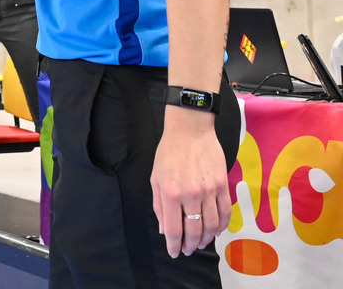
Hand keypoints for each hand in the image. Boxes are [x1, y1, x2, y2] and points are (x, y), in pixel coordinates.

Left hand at [152, 110, 231, 257]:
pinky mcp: (223, 186)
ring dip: (207, 239)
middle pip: (194, 231)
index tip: (174, 252)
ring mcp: (210, 191)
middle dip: (191, 245)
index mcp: (170, 192)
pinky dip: (222, 226)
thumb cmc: (169, 153)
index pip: (173, 229)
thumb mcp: (156, 178)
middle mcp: (191, 194)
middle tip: (188, 250)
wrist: (190, 130)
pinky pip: (225, 213)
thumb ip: (159, 205)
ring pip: (212, 226)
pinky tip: (216, 230)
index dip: (173, 245)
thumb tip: (164, 230)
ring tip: (201, 243)